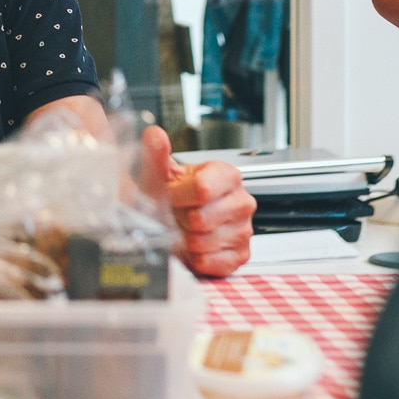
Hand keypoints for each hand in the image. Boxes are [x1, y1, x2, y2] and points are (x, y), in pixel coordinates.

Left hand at [139, 124, 254, 276]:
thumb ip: (156, 155)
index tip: (168, 196)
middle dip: (180, 220)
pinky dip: (195, 259)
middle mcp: (241, 201)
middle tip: (176, 215)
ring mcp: (244, 230)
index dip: (176, 196)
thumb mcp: (160, 176)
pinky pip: (210, 263)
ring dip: (185, 241)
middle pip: (200, 219)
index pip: (202, 189)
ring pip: (203, 242)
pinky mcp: (240, 255)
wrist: (175, 222)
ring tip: (184, 230)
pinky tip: (193, 247)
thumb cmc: (170, 198)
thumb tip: (154, 135)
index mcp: (227, 175)